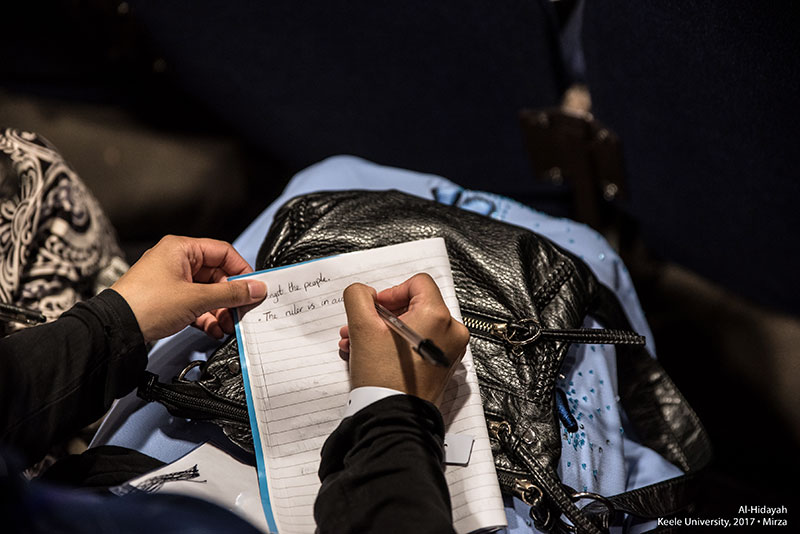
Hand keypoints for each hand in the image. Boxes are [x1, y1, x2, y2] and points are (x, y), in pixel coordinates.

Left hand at [111, 235, 266, 342]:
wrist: (115, 329)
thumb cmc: (145, 304)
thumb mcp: (196, 298)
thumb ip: (230, 294)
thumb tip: (255, 288)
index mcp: (181, 249)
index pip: (223, 253)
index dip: (241, 270)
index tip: (253, 287)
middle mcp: (177, 261)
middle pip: (217, 275)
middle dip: (230, 297)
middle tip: (243, 311)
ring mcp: (172, 281)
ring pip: (207, 292)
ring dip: (220, 310)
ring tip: (228, 325)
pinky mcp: (168, 299)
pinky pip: (196, 304)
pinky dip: (207, 317)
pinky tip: (214, 329)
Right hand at [339, 273, 468, 404]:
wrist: (393, 419)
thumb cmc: (384, 379)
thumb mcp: (362, 328)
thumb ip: (359, 296)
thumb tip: (365, 293)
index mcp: (438, 317)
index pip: (418, 283)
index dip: (391, 292)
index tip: (376, 307)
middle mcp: (450, 333)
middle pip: (414, 306)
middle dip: (381, 316)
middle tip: (361, 326)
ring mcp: (448, 352)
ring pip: (413, 327)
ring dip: (384, 332)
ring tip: (359, 343)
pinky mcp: (441, 367)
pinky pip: (419, 345)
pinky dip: (396, 346)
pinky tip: (371, 355)